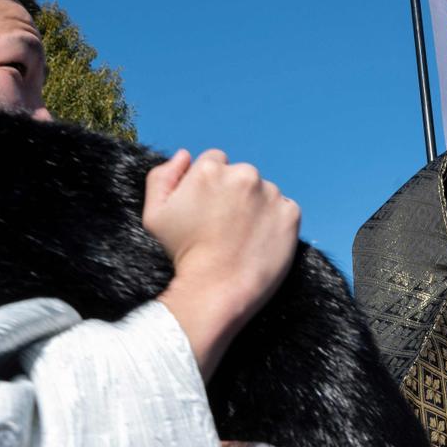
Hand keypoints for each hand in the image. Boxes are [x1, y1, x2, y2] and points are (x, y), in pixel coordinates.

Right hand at [143, 149, 300, 379]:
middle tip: (223, 226)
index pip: (214, 161)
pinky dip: (275, 221)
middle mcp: (243, 174)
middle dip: (233, 193)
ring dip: (256, 206)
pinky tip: (259, 241)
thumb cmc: (182, 255)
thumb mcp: (154, 215)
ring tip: (241, 237)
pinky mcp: (291, 213)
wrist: (216, 290)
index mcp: (210, 169)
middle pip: (240, 174)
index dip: (208, 186)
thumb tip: (184, 155)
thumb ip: (162, 177)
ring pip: (263, 192)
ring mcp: (270, 193)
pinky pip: (284, 209)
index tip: (206, 210)